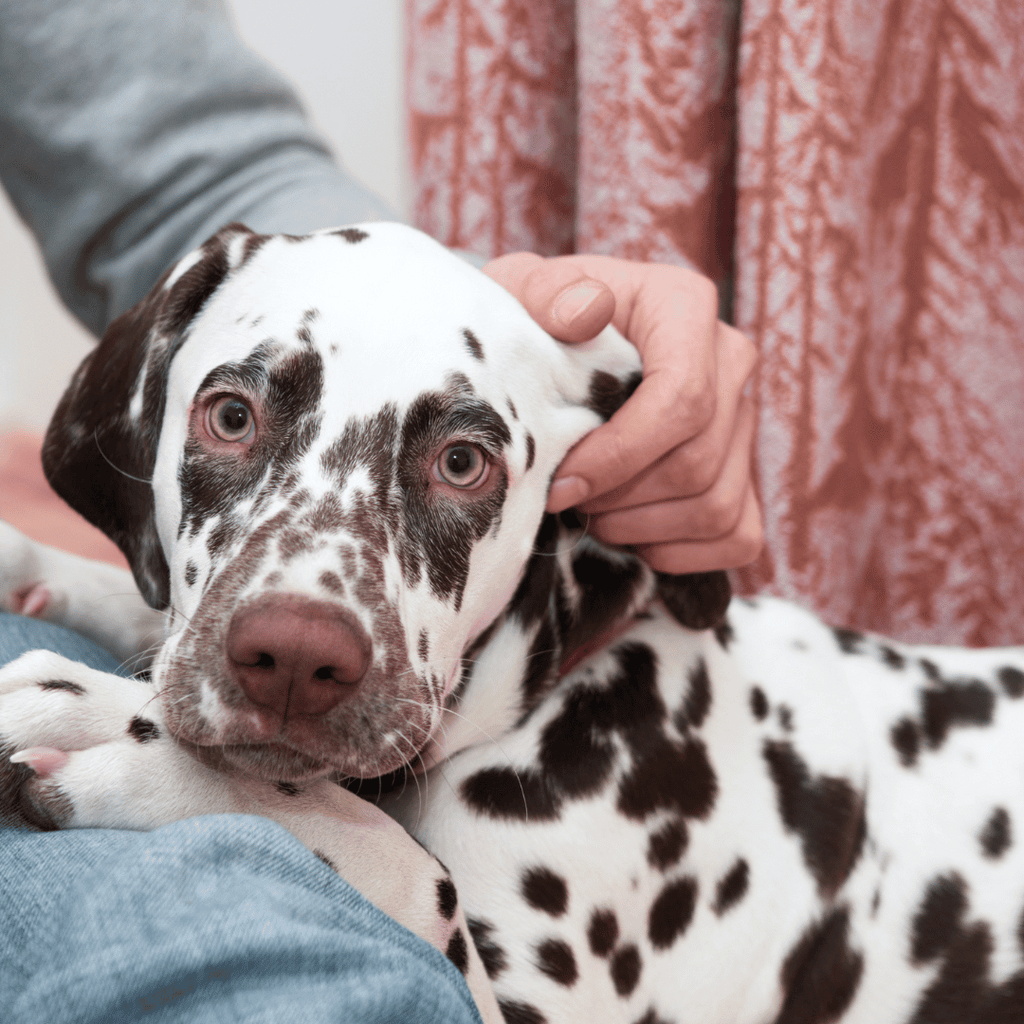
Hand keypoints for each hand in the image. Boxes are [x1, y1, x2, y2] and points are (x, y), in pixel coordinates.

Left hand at [483, 252, 762, 574]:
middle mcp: (731, 361)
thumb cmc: (537, 324)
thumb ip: (550, 296)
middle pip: (697, 463)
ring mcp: (744, 420)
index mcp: (684, 308)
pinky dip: (678, 551)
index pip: (682, 399)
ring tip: (590, 513)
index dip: (619, 456)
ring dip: (641, 528)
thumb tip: (583, 314)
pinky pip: (736, 536)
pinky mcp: (747, 474)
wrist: (558, 349)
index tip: (560, 484)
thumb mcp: (526, 293)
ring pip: (716, 506)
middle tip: (565, 499)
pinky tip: (630, 532)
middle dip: (620, 498)